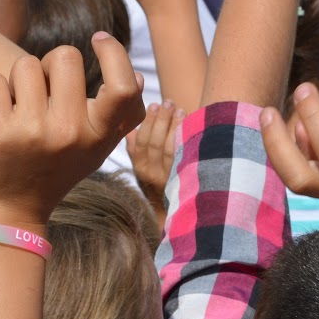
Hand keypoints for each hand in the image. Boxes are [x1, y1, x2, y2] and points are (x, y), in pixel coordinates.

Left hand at [0, 34, 145, 229]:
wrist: (9, 211)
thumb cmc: (54, 170)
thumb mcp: (95, 149)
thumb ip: (120, 117)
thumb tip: (138, 77)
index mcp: (99, 136)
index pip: (122, 86)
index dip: (113, 53)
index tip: (99, 39)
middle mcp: (70, 134)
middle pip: (65, 56)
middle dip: (50, 64)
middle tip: (43, 90)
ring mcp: (34, 132)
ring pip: (26, 65)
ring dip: (20, 79)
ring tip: (21, 108)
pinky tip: (0, 116)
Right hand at [126, 100, 181, 215]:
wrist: (173, 215)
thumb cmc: (157, 189)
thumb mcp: (142, 173)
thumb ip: (136, 152)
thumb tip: (128, 131)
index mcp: (141, 170)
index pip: (141, 143)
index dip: (147, 123)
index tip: (153, 105)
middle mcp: (153, 175)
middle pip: (155, 143)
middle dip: (161, 120)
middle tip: (167, 102)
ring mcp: (169, 178)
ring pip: (170, 147)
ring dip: (174, 126)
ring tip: (179, 110)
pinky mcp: (184, 179)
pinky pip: (184, 155)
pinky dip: (186, 138)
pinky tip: (190, 124)